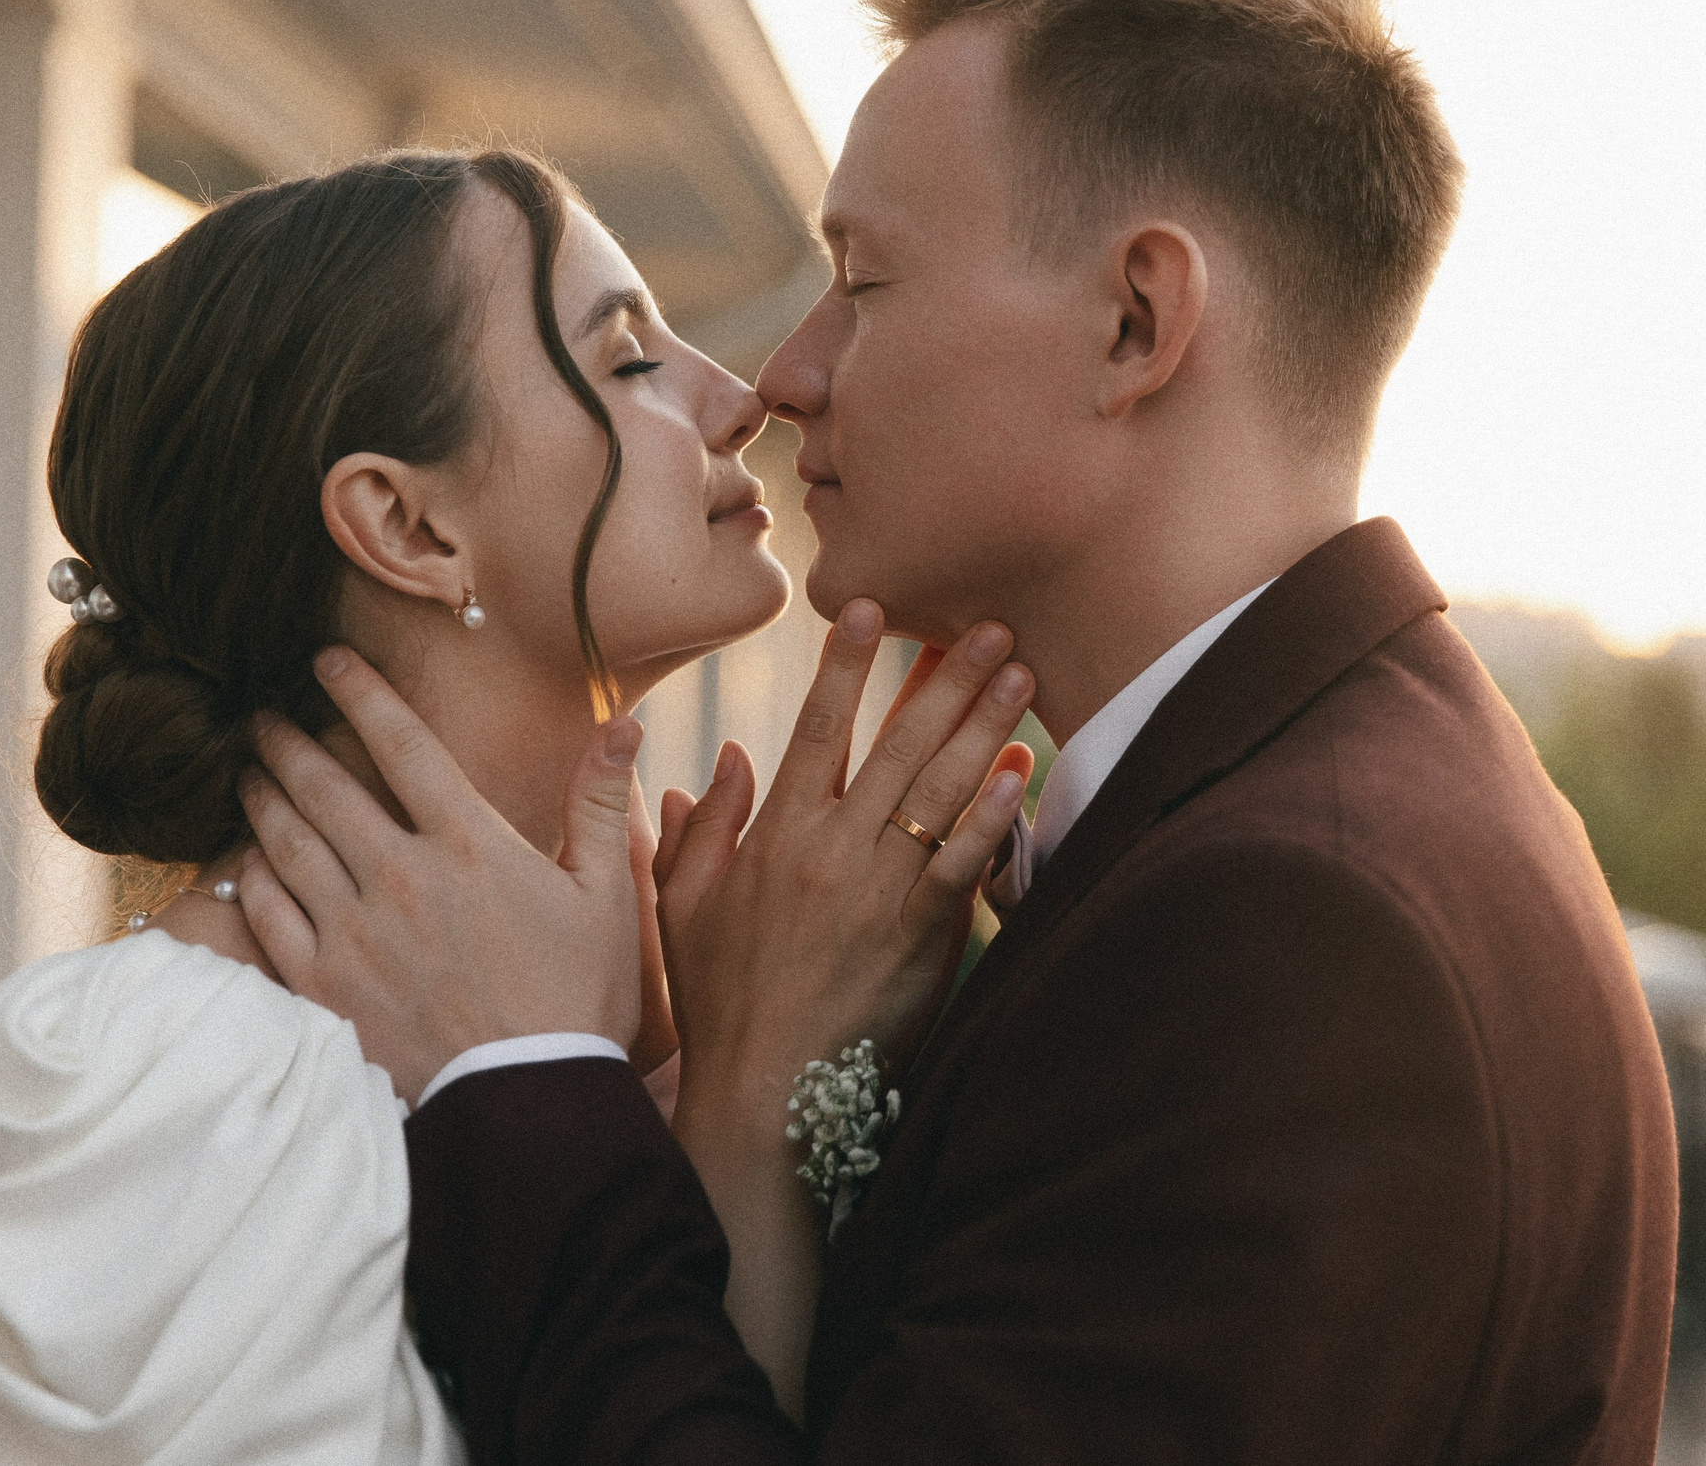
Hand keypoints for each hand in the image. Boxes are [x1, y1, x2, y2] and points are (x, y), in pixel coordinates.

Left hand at [233, 647, 646, 1103]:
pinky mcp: (324, 986)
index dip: (358, 692)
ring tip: (248, 775)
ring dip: (261, 798)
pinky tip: (248, 862)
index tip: (325, 660)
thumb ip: (600, 805)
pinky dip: (253, 879)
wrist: (527, 1103)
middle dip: (286, 740)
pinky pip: (269, 915)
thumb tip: (618, 726)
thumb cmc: (577, 999)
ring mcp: (353, 932)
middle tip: (262, 718)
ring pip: (284, 843)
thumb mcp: (609, 897)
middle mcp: (400, 876)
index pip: (401, 743)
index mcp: (469, 844)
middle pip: (323, 785)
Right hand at [660, 601, 1034, 1129]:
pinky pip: (964, 860)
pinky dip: (994, 812)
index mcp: (775, 835)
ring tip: (1018, 671)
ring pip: (937, 789)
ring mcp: (879, 891)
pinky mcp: (920, 935)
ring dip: (982, 724)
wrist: (764, 1096)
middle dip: (943, 676)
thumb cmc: (721, 1005)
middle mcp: (831, 850)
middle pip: (896, 744)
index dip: (847, 665)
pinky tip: (1021, 767)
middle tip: (986, 623)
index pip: (817, 729)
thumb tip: (726, 757)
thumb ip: (701, 828)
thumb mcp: (683, 908)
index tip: (872, 608)